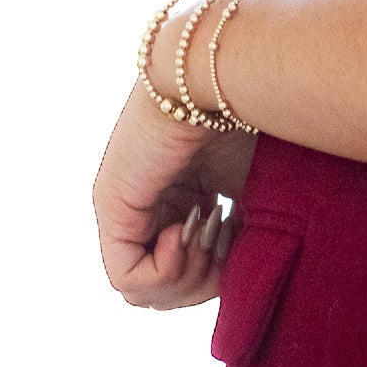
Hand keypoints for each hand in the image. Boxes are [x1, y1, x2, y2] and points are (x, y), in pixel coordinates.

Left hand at [92, 80, 257, 309]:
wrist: (227, 74)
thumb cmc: (254, 120)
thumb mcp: (255, 196)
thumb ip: (244, 241)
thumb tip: (243, 284)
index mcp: (180, 198)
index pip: (187, 273)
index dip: (221, 272)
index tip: (241, 231)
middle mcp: (147, 206)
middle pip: (167, 291)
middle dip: (206, 281)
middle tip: (226, 236)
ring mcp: (124, 208)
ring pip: (146, 293)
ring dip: (190, 276)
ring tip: (208, 229)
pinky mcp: (111, 206)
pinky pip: (127, 279)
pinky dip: (167, 270)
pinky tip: (187, 228)